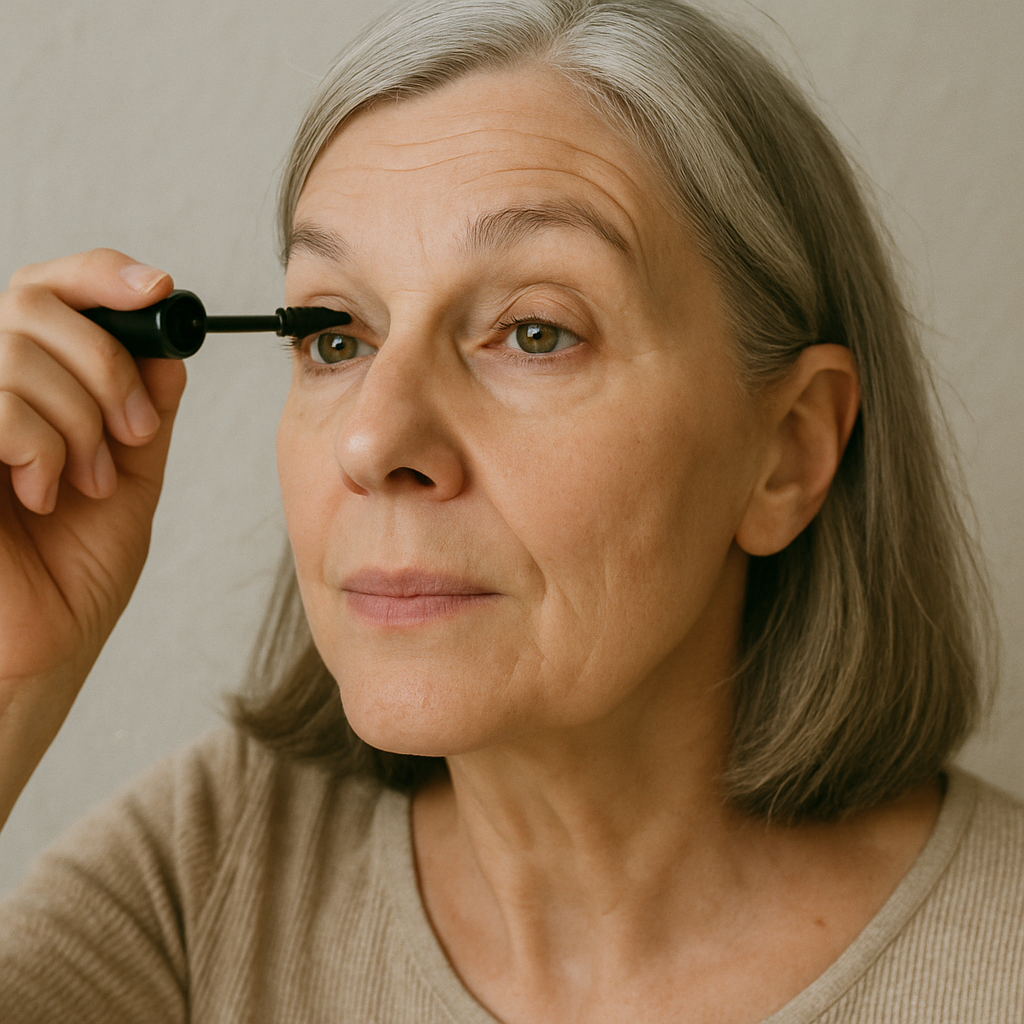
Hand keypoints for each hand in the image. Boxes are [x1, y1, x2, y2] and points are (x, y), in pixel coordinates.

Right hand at [0, 249, 186, 826]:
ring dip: (76, 421)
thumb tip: (168, 347)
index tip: (159, 289)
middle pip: (36, 302)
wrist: (36, 649)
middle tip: (130, 433)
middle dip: (104, 366)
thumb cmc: (74, 573)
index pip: (53, 290)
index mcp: (32, 385)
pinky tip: (40, 493)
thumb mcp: (131, 479)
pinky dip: (37, 443)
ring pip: (17, 350)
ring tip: (83, 484)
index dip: (102, 274)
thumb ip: (143, 411)